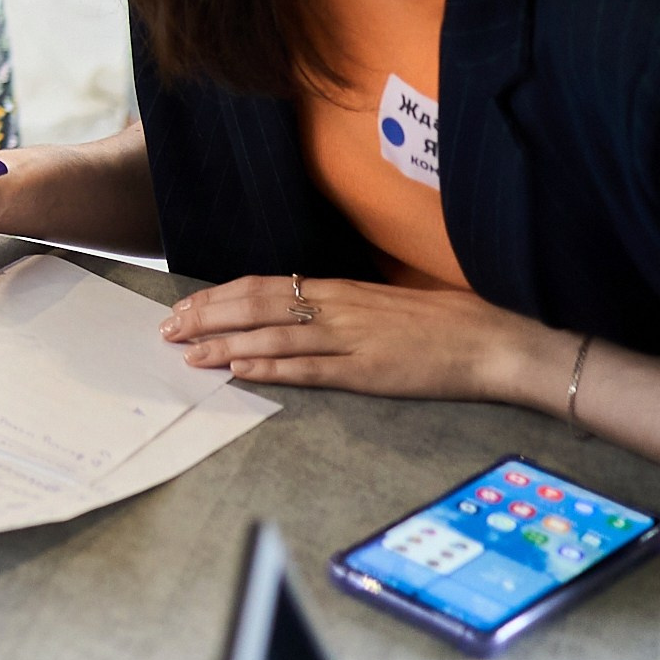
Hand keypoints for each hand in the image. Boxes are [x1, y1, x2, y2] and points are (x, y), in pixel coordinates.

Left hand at [161, 275, 579, 403]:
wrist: (491, 340)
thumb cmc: (440, 321)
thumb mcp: (377, 302)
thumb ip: (335, 305)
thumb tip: (294, 308)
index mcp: (337, 290)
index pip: (262, 286)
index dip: (218, 297)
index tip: (184, 307)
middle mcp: (336, 308)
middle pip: (255, 307)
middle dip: (207, 318)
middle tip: (168, 330)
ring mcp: (350, 340)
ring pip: (274, 338)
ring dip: (227, 346)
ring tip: (190, 354)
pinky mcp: (368, 371)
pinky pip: (311, 369)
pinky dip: (271, 370)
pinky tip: (241, 372)